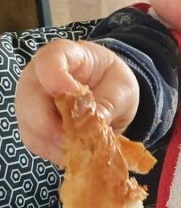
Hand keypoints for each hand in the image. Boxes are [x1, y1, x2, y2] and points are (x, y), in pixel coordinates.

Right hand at [15, 39, 139, 164]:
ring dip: (57, 142)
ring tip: (84, 147)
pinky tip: (76, 152)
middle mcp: (38, 77)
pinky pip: (37, 143)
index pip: (49, 61)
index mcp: (63, 55)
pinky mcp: (32, 126)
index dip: (56, 78)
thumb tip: (96, 119)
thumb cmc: (112, 81)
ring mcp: (31, 102)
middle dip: (52, 124)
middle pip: (31, 99)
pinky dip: (57, 151)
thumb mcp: (122, 87)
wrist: (107, 92)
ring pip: (31, 126)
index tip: (73, 94)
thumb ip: (110, 100)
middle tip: (77, 137)